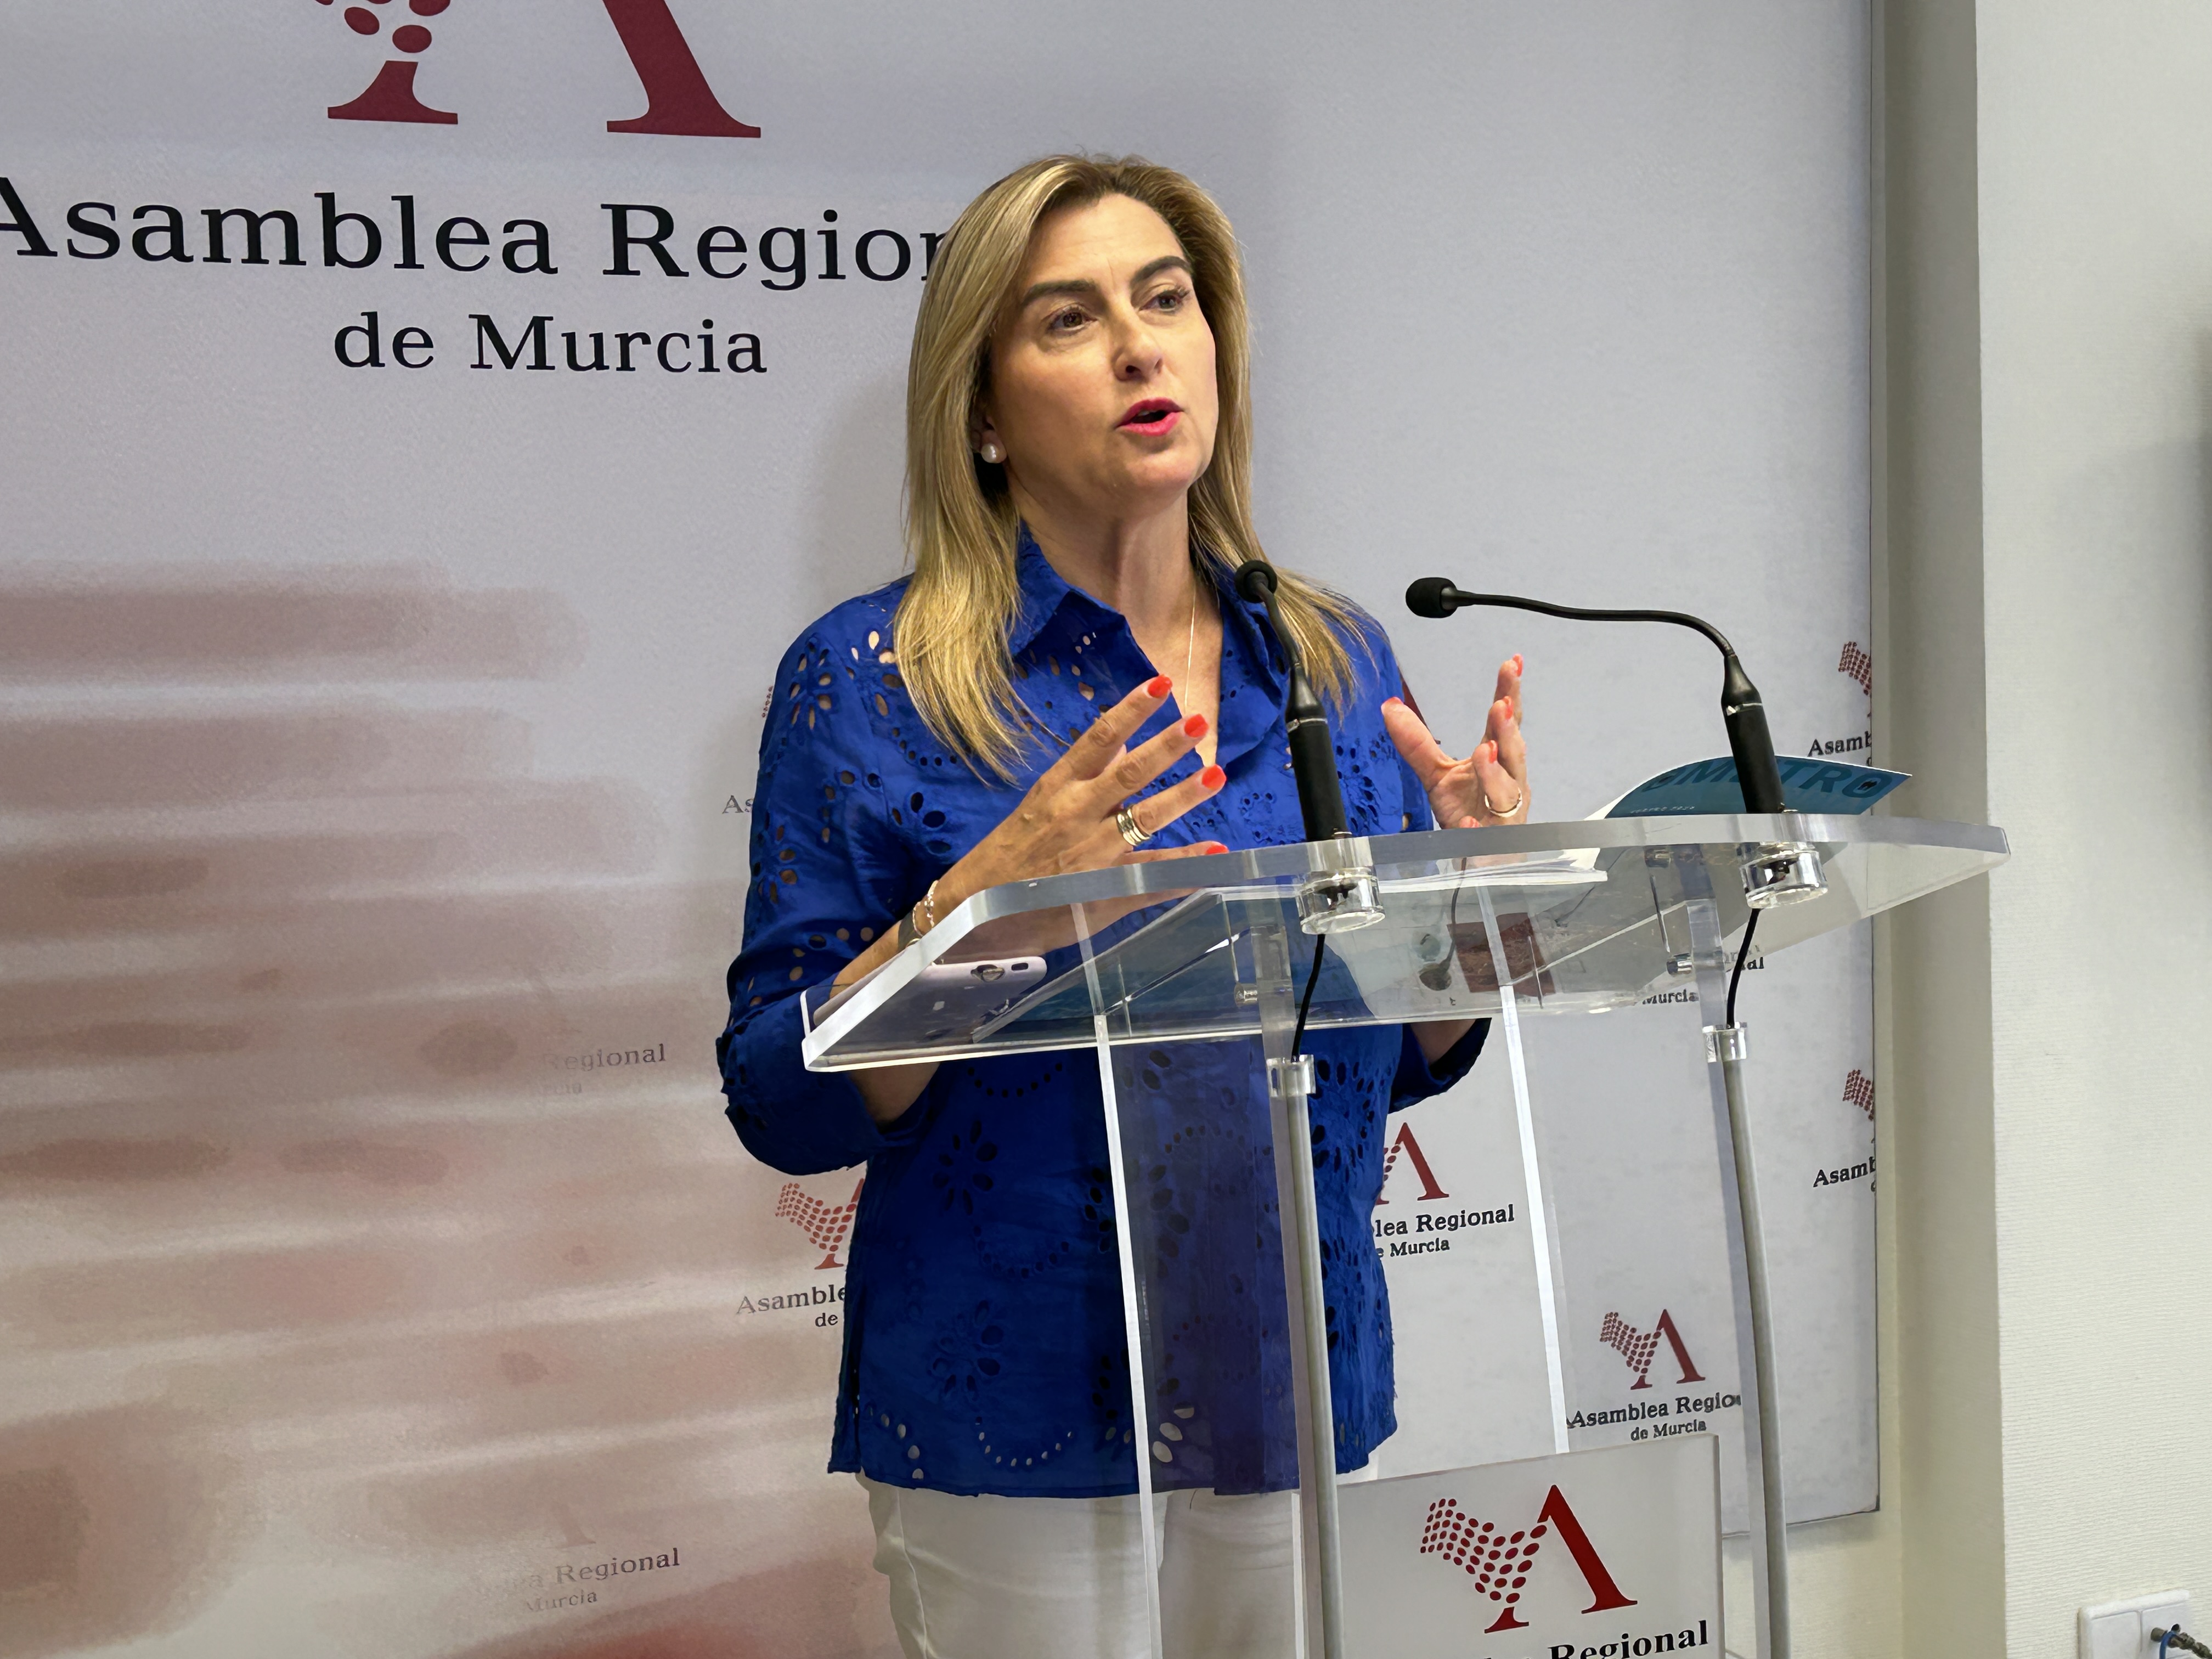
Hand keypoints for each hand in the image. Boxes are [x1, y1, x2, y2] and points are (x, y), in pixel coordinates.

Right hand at [935, 674, 1228, 912]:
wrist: (976, 912)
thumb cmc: (1010, 854)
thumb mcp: (1041, 802)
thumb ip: (1084, 773)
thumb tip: (1123, 739)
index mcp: (1058, 788)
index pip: (1098, 740)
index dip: (1131, 711)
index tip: (1161, 684)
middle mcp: (1076, 815)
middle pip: (1128, 775)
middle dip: (1166, 747)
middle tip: (1199, 721)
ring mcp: (1093, 855)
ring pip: (1145, 819)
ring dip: (1183, 796)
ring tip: (1216, 774)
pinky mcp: (1106, 891)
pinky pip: (1153, 875)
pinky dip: (1187, 866)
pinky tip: (1218, 855)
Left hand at [1381, 655, 1528, 827]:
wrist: (1479, 858)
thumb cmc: (1467, 813)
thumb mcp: (1436, 774)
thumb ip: (1416, 742)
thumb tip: (1390, 705)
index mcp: (1496, 761)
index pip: (1505, 723)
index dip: (1509, 694)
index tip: (1511, 664)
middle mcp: (1508, 783)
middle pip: (1513, 753)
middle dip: (1507, 729)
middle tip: (1500, 706)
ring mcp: (1504, 815)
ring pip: (1505, 791)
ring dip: (1495, 772)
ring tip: (1485, 751)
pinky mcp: (1493, 844)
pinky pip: (1485, 837)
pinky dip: (1475, 830)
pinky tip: (1466, 823)